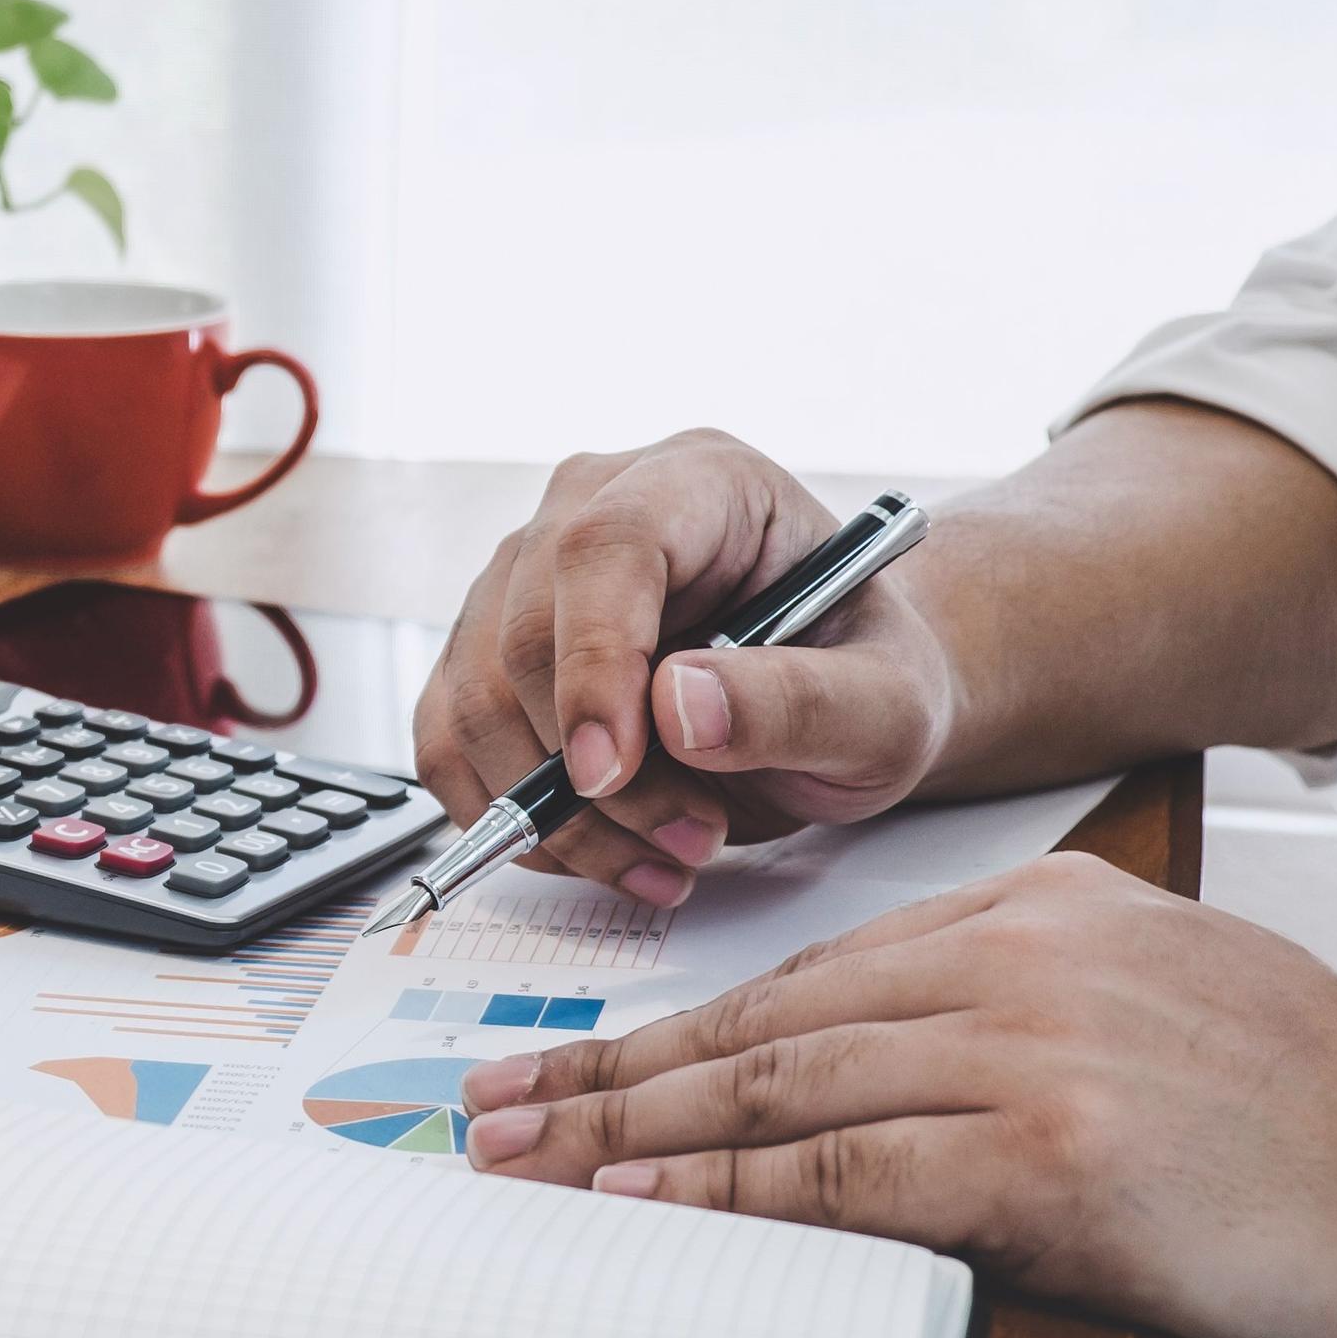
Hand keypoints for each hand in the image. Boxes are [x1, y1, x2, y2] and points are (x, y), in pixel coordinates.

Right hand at [412, 430, 958, 904]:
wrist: (840, 701)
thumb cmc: (866, 679)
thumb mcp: (886, 704)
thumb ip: (801, 701)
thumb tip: (678, 708)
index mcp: (699, 482)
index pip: (605, 545)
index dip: (593, 661)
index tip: (613, 772)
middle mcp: (590, 510)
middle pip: (522, 635)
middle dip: (595, 775)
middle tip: (692, 839)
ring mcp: (523, 581)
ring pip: (474, 703)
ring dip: (558, 814)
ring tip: (669, 855)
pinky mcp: (486, 656)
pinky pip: (450, 745)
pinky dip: (512, 822)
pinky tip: (601, 852)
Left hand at [455, 852, 1336, 1337]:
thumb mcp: (1170, 1011)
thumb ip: (1028, 1014)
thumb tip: (886, 1069)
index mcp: (1046, 911)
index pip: (811, 972)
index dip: (676, 1027)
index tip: (575, 1065)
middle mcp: (1025, 961)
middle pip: (763, 1021)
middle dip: (607, 1073)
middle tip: (489, 1111)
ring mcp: (1037, 1054)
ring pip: (776, 1090)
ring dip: (625, 1135)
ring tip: (518, 1162)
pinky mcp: (1055, 1160)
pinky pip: (845, 1175)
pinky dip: (726, 1194)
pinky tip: (638, 1204)